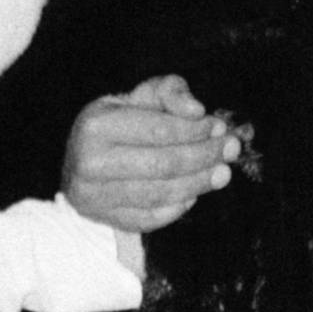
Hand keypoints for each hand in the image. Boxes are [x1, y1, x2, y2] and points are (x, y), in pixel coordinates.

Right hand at [62, 74, 240, 232]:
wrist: (81, 160)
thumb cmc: (120, 121)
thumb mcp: (140, 96)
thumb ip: (170, 92)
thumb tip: (196, 109)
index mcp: (96, 125)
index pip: (158, 129)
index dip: (194, 130)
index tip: (219, 127)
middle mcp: (90, 163)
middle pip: (162, 164)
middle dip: (204, 157)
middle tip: (231, 150)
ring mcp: (95, 196)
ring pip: (160, 194)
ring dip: (199, 183)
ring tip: (222, 172)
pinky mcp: (106, 219)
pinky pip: (152, 218)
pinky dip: (179, 207)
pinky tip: (195, 191)